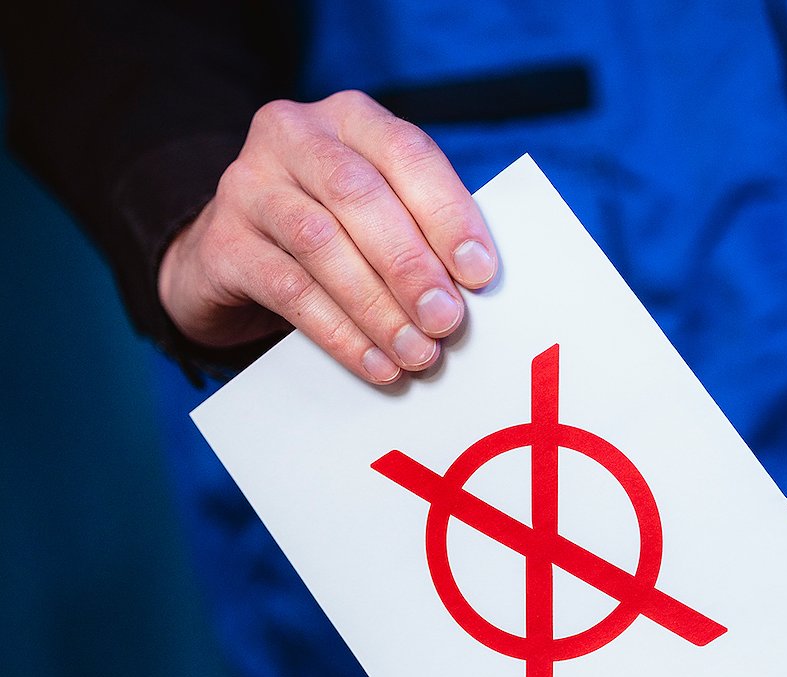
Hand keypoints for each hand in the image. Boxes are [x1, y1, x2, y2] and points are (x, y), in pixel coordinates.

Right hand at [158, 90, 496, 382]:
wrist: (231, 257)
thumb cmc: (334, 230)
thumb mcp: (379, 212)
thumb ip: (422, 230)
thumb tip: (474, 285)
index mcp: (351, 119)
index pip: (407, 153)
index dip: (447, 213)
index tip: (480, 272)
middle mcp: (293, 136)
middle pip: (358, 194)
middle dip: (410, 264)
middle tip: (446, 320)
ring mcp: (248, 185)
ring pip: (320, 243)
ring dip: (377, 306)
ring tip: (416, 351)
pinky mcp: (221, 242)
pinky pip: (288, 290)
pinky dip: (339, 332)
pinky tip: (374, 361)